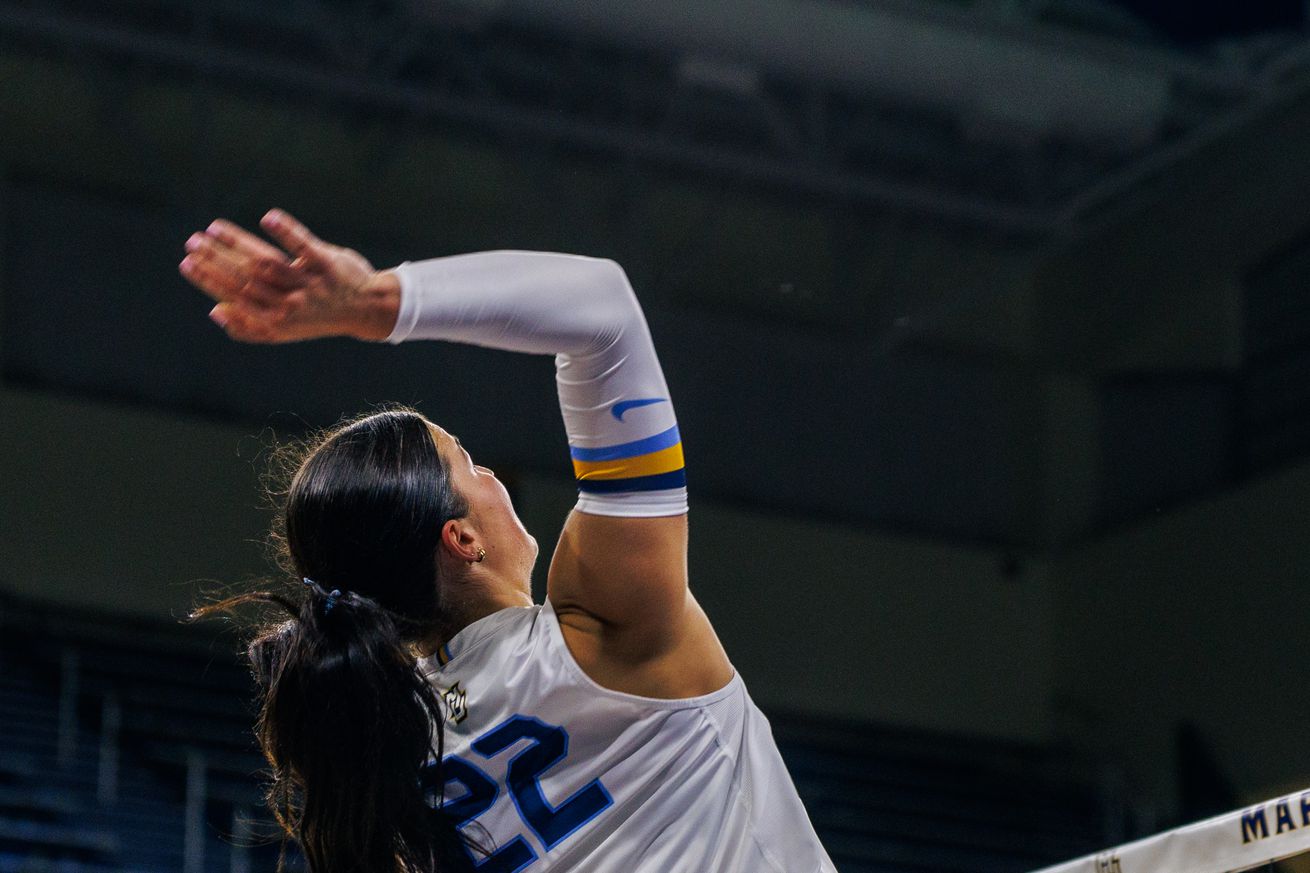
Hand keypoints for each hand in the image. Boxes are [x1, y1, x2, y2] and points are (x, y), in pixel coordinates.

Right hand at [179, 209, 398, 341]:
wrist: (366, 310)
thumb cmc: (318, 316)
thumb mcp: (284, 331)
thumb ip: (249, 327)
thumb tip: (215, 311)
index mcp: (276, 321)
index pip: (235, 297)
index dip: (209, 281)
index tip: (187, 263)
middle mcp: (291, 304)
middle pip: (246, 279)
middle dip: (215, 260)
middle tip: (193, 242)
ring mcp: (309, 283)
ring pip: (267, 262)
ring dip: (238, 243)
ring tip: (214, 228)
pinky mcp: (327, 264)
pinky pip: (303, 246)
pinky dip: (286, 231)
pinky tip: (267, 217)